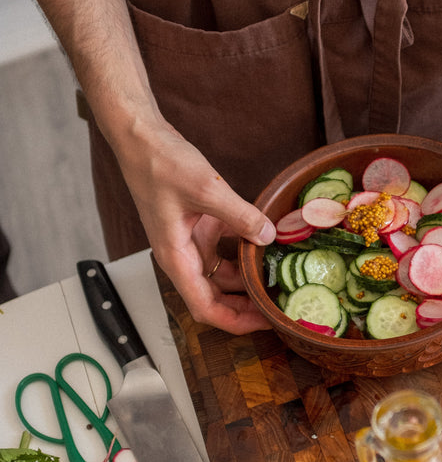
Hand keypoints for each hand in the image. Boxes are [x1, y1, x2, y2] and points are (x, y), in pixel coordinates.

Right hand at [116, 120, 276, 333]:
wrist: (141, 138)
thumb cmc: (159, 164)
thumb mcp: (206, 189)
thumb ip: (241, 215)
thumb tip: (269, 236)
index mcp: (176, 258)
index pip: (205, 308)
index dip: (236, 322)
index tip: (264, 323)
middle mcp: (182, 256)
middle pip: (216, 298)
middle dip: (246, 308)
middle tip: (279, 308)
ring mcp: (190, 242)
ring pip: (223, 275)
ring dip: (247, 282)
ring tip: (278, 283)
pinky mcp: (200, 226)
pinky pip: (226, 249)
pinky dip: (245, 252)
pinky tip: (269, 249)